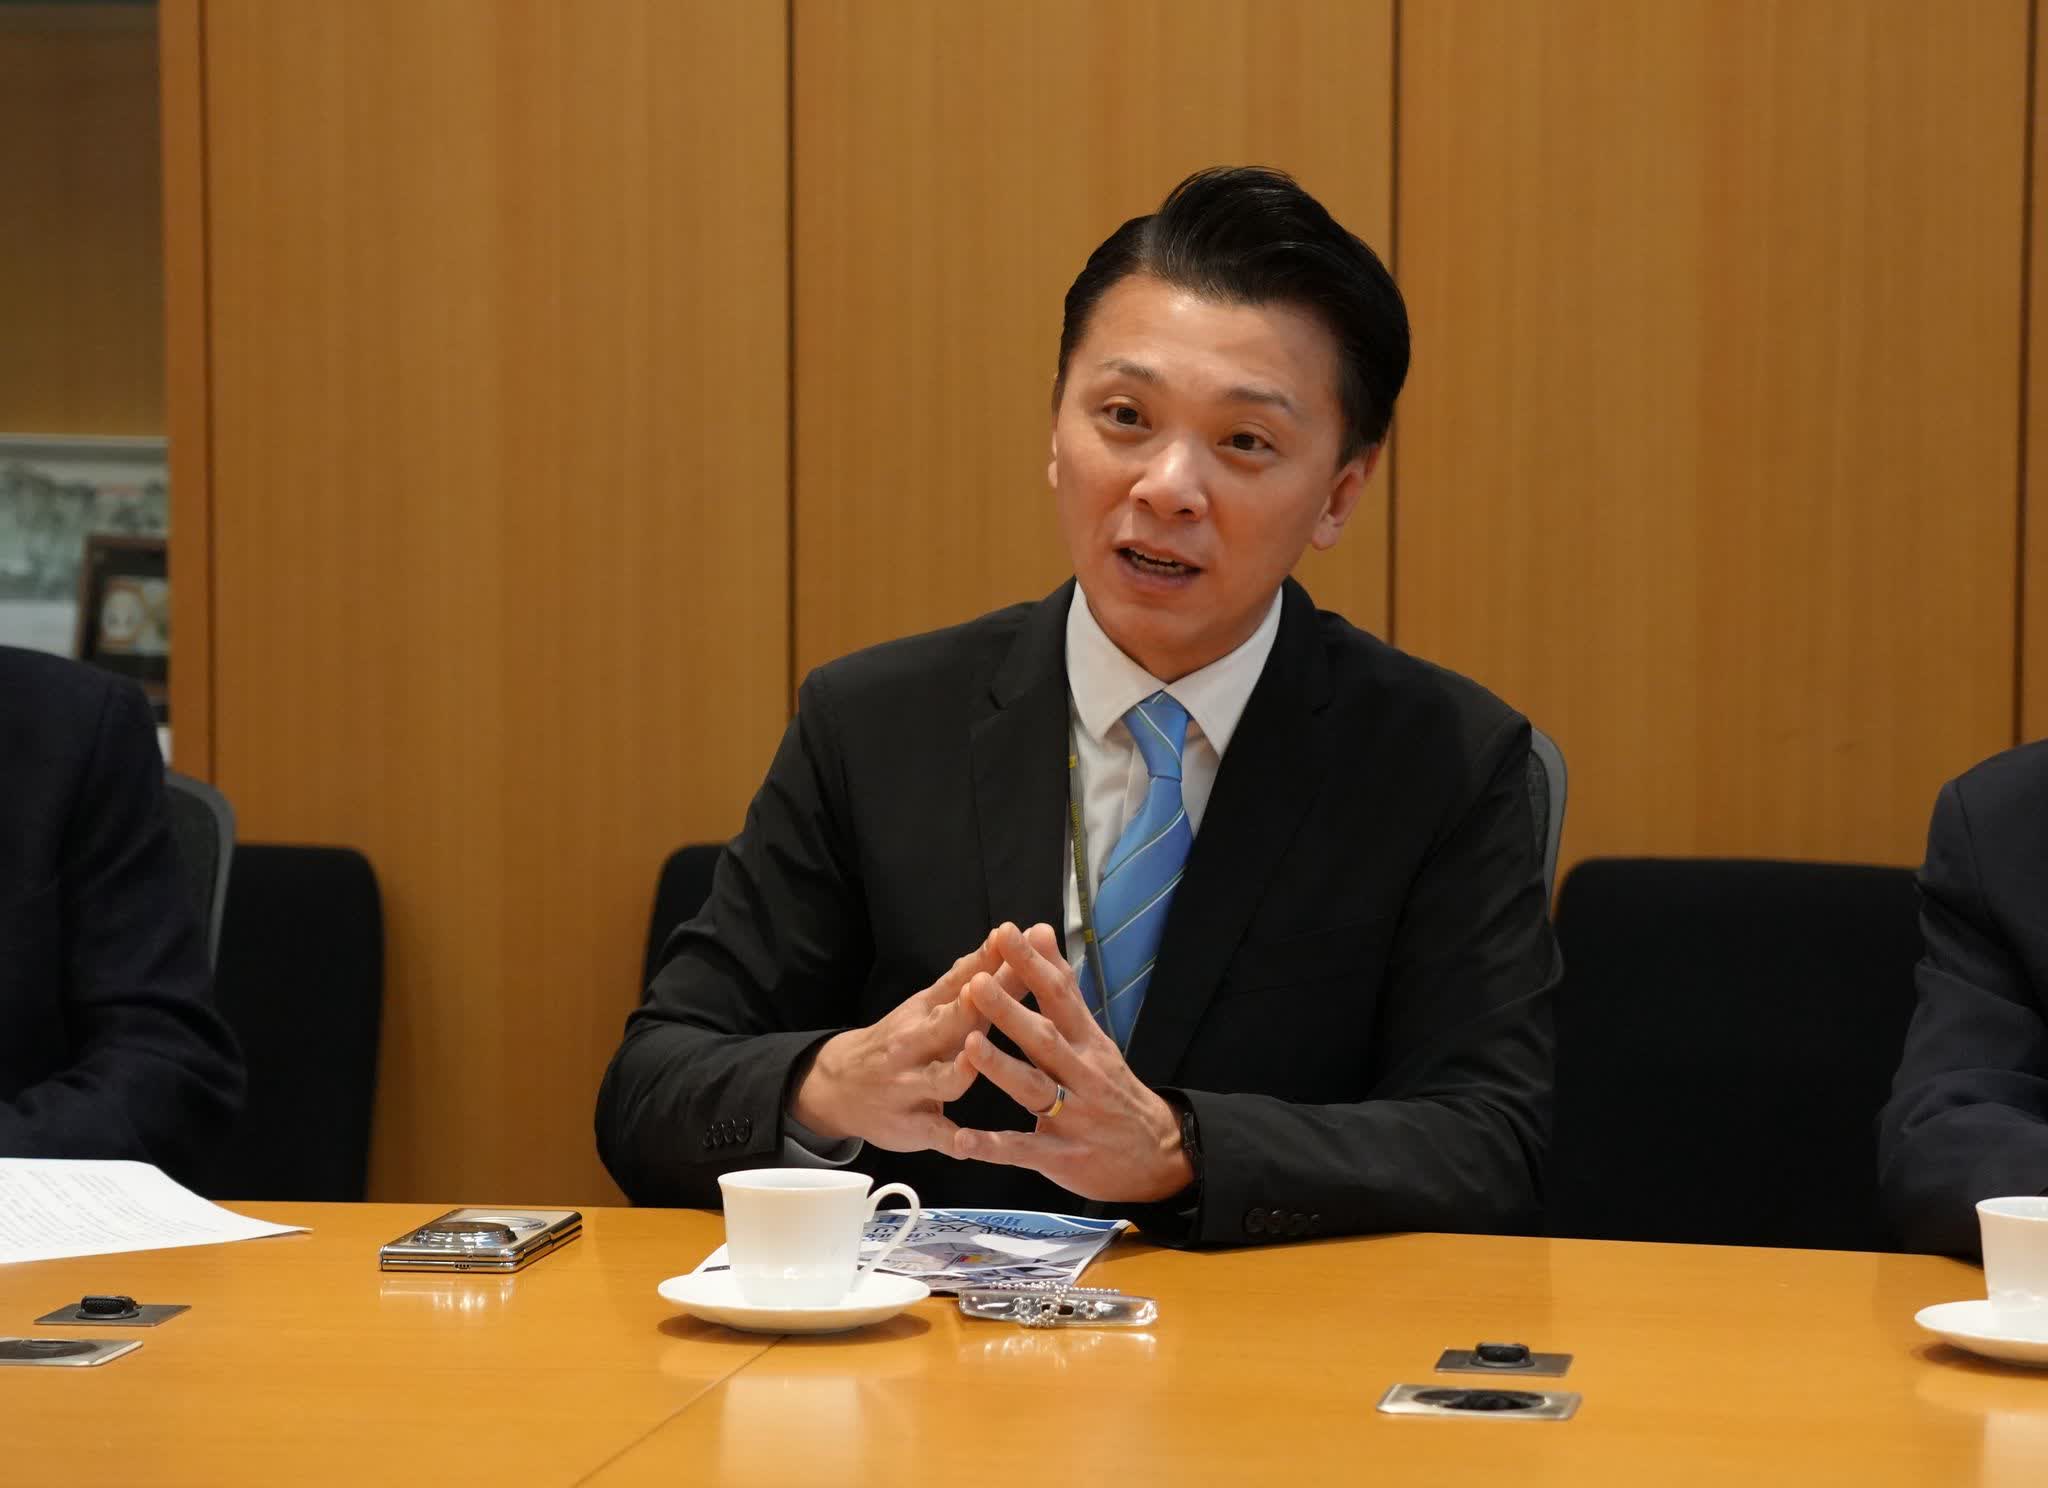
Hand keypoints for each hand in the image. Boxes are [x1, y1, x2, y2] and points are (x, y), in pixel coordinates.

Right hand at [786, 934, 1008, 1151]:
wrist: (840, 1084)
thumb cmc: (902, 1040)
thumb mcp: (928, 1007)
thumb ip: (969, 978)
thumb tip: (1005, 937)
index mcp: (926, 1011)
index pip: (958, 981)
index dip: (983, 960)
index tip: (1008, 935)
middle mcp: (917, 1044)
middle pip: (947, 1024)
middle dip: (967, 1008)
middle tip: (985, 987)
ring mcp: (912, 1085)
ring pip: (940, 1080)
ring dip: (956, 1071)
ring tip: (972, 1062)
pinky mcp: (913, 1125)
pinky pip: (934, 1134)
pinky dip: (951, 1141)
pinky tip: (967, 1147)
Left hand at [951, 922, 1193, 1202]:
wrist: (1157, 1155)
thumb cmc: (1112, 1088)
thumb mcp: (1094, 1037)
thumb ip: (1063, 989)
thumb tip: (1041, 930)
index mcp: (1088, 1043)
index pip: (1061, 997)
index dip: (1034, 965)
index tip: (1007, 934)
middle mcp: (1082, 1075)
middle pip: (1045, 1040)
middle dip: (1011, 1012)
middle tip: (978, 984)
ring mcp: (1073, 1117)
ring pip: (1034, 1090)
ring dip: (1001, 1068)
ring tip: (970, 1047)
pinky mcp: (1060, 1156)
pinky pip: (1023, 1149)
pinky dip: (993, 1146)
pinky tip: (962, 1139)